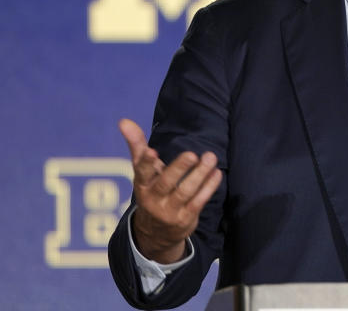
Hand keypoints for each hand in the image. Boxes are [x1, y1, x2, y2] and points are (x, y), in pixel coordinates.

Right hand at [119, 119, 221, 263]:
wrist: (155, 233)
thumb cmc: (152, 190)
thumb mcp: (143, 172)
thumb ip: (137, 146)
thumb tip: (124, 121)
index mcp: (142, 185)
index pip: (142, 173)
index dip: (146, 163)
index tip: (151, 151)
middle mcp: (154, 199)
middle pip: (166, 183)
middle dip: (179, 168)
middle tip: (191, 154)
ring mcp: (170, 211)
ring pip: (186, 192)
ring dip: (200, 175)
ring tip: (210, 157)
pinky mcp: (185, 218)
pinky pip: (199, 201)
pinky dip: (209, 187)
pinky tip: (216, 173)